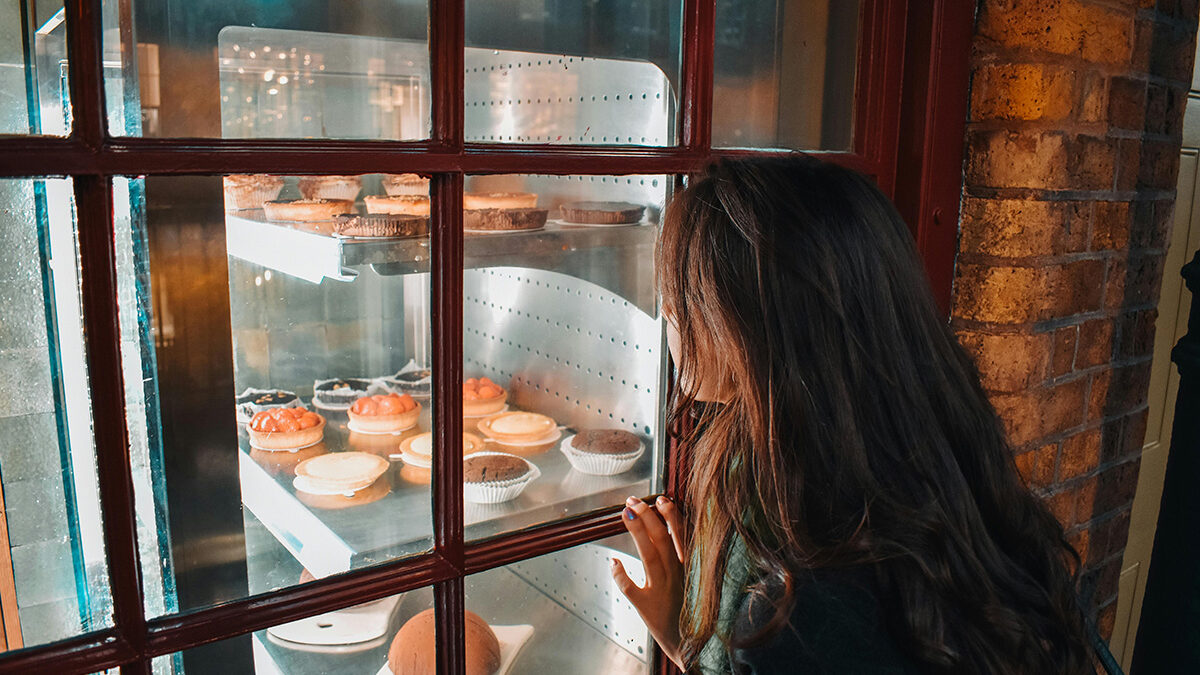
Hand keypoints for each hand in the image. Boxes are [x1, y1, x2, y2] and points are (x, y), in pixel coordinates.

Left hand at [612, 495, 687, 670]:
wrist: (693, 647)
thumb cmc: (690, 608)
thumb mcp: (694, 580)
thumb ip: (684, 557)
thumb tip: (669, 529)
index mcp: (690, 569)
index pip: (682, 535)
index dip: (671, 515)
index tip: (661, 498)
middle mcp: (677, 576)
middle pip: (663, 539)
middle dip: (648, 516)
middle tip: (633, 500)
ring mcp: (662, 591)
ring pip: (649, 556)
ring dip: (637, 532)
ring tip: (626, 513)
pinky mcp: (647, 607)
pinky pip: (631, 588)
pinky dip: (621, 574)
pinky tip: (613, 561)